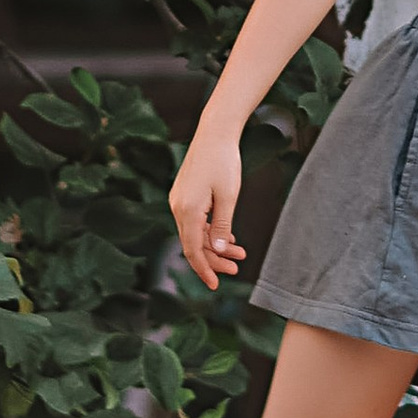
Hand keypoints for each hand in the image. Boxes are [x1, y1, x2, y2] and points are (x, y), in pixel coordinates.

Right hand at [168, 127, 245, 290]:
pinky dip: (211, 231)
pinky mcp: (185, 195)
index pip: (192, 250)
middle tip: (236, 268)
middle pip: (194, 244)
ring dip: (216, 245)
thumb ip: (221, 226)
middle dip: (215, 258)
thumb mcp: (228, 196)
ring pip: (196, 233)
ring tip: (239, 253)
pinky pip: (196, 221)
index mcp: (187, 210)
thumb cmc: (224, 161)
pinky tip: (229, 238)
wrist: (214, 132)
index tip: (215, 285)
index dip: (204, 269)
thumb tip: (216, 251)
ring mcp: (180, 201)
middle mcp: (178, 207)